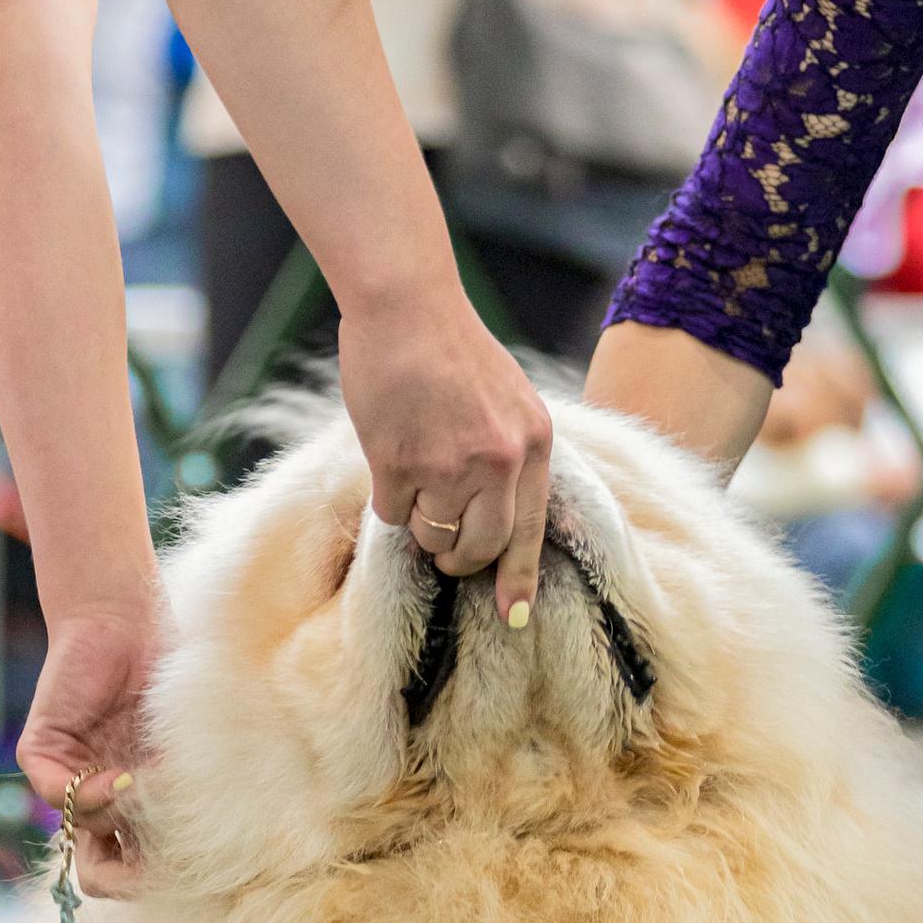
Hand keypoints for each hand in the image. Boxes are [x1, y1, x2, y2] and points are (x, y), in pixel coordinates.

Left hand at [17, 593, 167, 893]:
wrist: (132, 618)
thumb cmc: (172, 678)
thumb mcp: (187, 749)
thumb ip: (175, 795)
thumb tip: (171, 846)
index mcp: (137, 806)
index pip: (135, 871)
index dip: (155, 879)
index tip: (185, 861)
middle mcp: (100, 798)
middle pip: (101, 872)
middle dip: (128, 873)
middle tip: (153, 851)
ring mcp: (70, 776)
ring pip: (83, 831)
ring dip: (120, 815)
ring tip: (147, 782)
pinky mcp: (41, 750)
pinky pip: (54, 794)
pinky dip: (87, 796)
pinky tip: (119, 777)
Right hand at [340, 287, 554, 618]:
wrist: (407, 305)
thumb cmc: (452, 349)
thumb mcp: (508, 399)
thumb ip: (510, 454)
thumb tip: (494, 518)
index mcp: (534, 443)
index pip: (531, 531)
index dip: (518, 579)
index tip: (514, 617)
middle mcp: (499, 461)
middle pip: (480, 548)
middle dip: (458, 558)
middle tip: (443, 546)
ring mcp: (449, 464)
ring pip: (432, 536)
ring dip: (419, 521)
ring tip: (414, 475)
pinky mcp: (398, 462)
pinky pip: (391, 513)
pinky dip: (388, 497)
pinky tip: (389, 453)